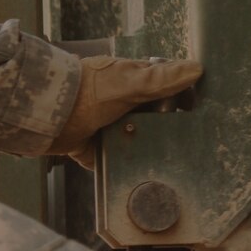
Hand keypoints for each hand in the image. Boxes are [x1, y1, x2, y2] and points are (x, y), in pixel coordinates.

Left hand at [52, 54, 202, 169]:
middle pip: (156, 122)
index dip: (184, 102)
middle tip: (195, 149)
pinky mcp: (98, 152)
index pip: (167, 92)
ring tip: (179, 171)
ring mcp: (110, 130)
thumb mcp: (129, 82)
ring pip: (140, 145)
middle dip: (169, 134)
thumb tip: (197, 68)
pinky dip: (129, 171)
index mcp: (132, 84)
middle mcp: (123, 106)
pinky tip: (149, 182)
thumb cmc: (89, 90)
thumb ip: (161, 79)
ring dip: (151, 154)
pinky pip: (120, 165)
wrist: (46, 113)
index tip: (204, 116)